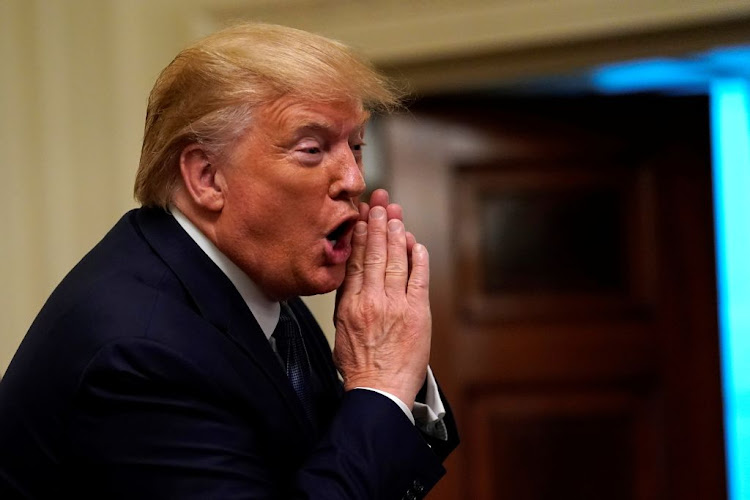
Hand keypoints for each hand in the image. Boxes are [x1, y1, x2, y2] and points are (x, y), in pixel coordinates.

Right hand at [333, 189, 430, 408]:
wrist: (379, 391)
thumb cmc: (360, 366)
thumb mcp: (340, 330)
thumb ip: (347, 301)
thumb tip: (351, 276)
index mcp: (349, 304)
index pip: (354, 260)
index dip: (358, 235)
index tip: (360, 217)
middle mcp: (371, 300)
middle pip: (374, 253)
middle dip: (378, 224)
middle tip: (381, 202)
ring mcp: (395, 305)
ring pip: (396, 260)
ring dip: (396, 234)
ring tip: (396, 215)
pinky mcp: (417, 313)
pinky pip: (419, 277)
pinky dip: (418, 258)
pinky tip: (415, 243)